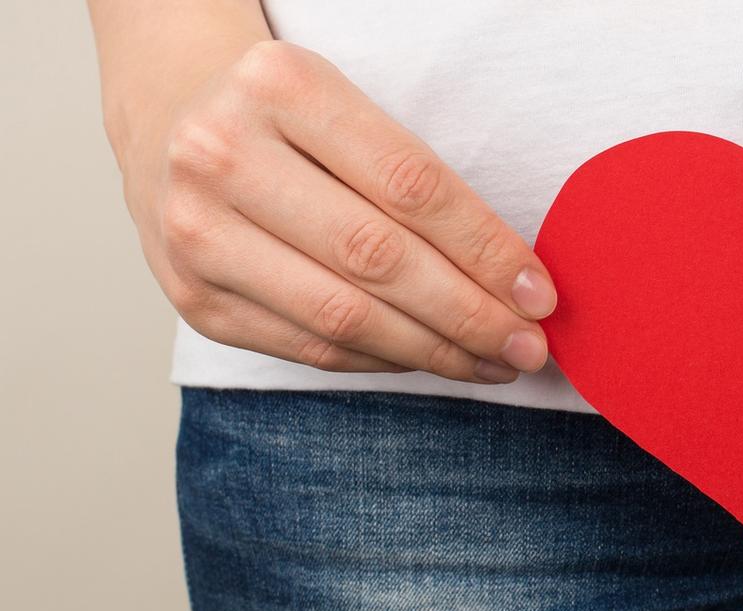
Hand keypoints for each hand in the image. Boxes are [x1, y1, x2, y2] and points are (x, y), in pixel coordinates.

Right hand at [117, 41, 553, 382]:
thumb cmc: (292, 120)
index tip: (539, 293)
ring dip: (434, 351)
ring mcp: (196, 232)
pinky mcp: (193, 300)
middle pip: (377, 258)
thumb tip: (517, 279)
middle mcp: (222, 156)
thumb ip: (420, 182)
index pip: (410, 186)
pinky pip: (310, 347)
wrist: (174, 122)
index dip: (485, 249)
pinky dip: (383, 360)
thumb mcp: (349, 109)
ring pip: (343, 315)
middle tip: (528, 344)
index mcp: (280, 88)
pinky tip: (429, 359)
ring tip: (493, 361)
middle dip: (470, 314)